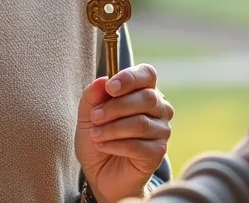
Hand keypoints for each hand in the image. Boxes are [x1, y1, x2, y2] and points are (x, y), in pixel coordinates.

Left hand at [75, 63, 174, 202]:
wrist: (100, 173)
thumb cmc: (98, 137)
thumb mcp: (87, 115)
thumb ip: (92, 96)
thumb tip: (102, 81)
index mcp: (143, 91)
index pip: (147, 74)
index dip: (130, 78)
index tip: (110, 87)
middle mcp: (159, 108)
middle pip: (147, 97)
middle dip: (115, 107)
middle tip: (95, 117)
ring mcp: (161, 130)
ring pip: (141, 123)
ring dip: (113, 128)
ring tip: (95, 135)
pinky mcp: (158, 152)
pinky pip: (139, 145)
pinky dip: (116, 145)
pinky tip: (103, 146)